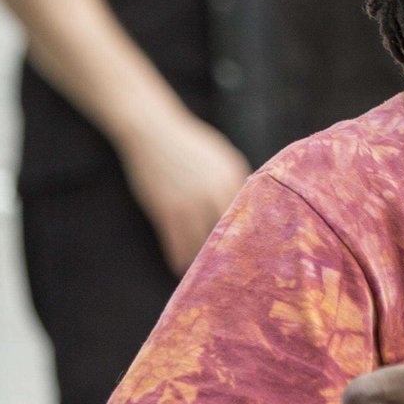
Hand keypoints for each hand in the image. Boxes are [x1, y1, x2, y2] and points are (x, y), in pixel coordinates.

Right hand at [119, 109, 251, 273]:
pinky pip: (177, 246)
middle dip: (229, 253)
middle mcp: (215, 193)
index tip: (252, 252)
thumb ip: (236, 181)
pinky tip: (180, 266)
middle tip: (231, 270)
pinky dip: (179, 258)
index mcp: (233, 177)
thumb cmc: (188, 144)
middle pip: (228, 234)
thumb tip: (248, 208)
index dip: (249, 236)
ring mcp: (191, 204)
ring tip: (204, 272)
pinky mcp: (167, 212)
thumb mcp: (221, 156)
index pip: (248, 216)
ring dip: (202, 260)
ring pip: (202, 245)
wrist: (152, 132)